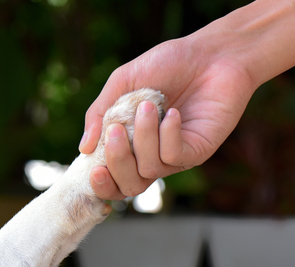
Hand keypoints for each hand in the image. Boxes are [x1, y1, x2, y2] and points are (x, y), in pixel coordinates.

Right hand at [80, 38, 256, 199]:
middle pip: (129, 186)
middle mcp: (151, 155)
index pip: (112, 179)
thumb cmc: (167, 64)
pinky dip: (167, 135)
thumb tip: (84, 149)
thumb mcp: (123, 82)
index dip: (100, 183)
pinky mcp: (198, 151)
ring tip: (148, 105)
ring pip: (149, 170)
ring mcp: (175, 156)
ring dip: (143, 138)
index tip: (93, 167)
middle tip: (116, 130)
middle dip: (117, 162)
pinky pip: (173, 157)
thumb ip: (99, 113)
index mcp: (129, 143)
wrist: (210, 52)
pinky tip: (173, 113)